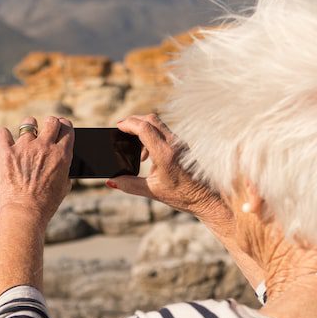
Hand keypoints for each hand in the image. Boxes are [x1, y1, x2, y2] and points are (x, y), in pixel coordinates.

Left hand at [0, 115, 73, 224]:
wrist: (25, 213)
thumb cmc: (46, 204)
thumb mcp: (64, 187)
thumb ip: (64, 169)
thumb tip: (61, 161)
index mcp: (62, 154)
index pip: (67, 127)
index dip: (64, 127)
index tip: (60, 130)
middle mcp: (44, 146)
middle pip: (51, 121)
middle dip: (50, 124)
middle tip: (45, 132)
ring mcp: (24, 147)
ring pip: (29, 123)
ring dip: (29, 128)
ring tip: (26, 138)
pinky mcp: (6, 152)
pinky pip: (3, 133)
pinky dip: (4, 136)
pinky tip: (6, 141)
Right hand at [111, 114, 232, 226]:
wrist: (205, 198)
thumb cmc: (181, 196)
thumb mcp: (151, 191)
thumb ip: (128, 185)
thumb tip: (111, 181)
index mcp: (165, 155)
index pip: (145, 128)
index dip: (129, 124)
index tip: (118, 127)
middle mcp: (174, 145)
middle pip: (151, 119)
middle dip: (134, 121)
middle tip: (122, 129)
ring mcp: (180, 143)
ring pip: (158, 124)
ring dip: (143, 128)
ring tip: (133, 146)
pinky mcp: (182, 145)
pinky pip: (164, 132)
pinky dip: (151, 135)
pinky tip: (146, 153)